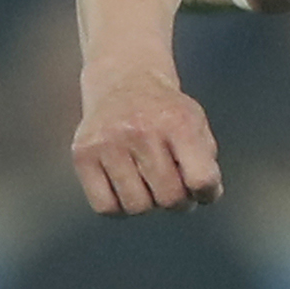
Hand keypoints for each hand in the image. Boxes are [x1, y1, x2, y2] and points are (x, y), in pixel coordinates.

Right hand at [70, 63, 224, 213]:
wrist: (123, 81)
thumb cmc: (165, 112)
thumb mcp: (195, 123)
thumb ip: (206, 161)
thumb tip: (206, 197)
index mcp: (178, 122)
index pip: (201, 180)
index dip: (206, 194)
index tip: (201, 188)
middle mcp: (141, 130)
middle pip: (169, 198)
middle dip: (176, 201)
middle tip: (172, 185)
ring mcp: (108, 142)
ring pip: (136, 207)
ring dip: (147, 203)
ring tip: (148, 183)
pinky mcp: (83, 154)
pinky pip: (105, 207)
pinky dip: (119, 207)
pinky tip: (124, 188)